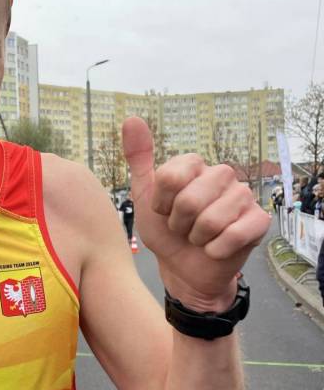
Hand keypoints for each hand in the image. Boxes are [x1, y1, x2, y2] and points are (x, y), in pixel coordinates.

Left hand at [122, 117, 270, 310]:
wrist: (183, 269)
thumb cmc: (165, 232)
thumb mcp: (144, 197)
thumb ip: (138, 159)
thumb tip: (132, 119)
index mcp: (195, 165)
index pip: (171, 176)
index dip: (162, 202)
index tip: (163, 210)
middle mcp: (222, 174)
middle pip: (190, 199)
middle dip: (179, 223)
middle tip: (182, 228)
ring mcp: (243, 196)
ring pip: (212, 219)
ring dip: (197, 237)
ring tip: (198, 237)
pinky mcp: (258, 221)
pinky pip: (233, 235)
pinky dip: (216, 249)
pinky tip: (215, 249)